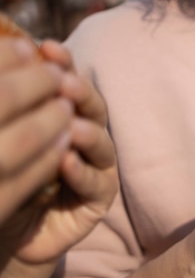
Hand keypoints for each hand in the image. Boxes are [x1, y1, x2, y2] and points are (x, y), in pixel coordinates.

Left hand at [0, 41, 117, 265]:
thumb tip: (17, 54)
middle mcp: (87, 137)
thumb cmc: (4, 177)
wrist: (7, 231)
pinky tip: (65, 162)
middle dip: (81, 94)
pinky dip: (82, 172)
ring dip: (87, 132)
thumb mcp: (8, 133)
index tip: (46, 47)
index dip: (63, 64)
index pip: (70, 82)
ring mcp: (98, 168)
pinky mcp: (100, 199)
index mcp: (67, 115)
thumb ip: (16, 106)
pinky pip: (96, 183)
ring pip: (102, 143)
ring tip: (71, 126)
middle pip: (94, 108)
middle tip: (65, 84)